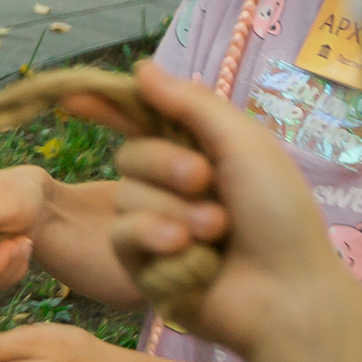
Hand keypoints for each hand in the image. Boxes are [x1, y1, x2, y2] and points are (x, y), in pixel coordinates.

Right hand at [101, 58, 354, 359]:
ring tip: (216, 234)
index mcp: (200, 152)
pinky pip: (124, 235)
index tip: (74, 96)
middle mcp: (173, 186)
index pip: (142, 121)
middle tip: (206, 183)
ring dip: (175, 212)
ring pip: (127, 196)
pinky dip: (157, 240)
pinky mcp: (142, 263)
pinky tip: (192, 255)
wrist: (287, 293)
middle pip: (130, 155)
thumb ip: (191, 104)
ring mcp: (155, 225)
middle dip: (166, 166)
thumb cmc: (279, 216)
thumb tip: (139, 68)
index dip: (109, 106)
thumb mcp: (244, 145)